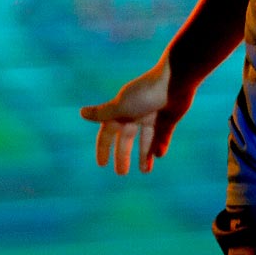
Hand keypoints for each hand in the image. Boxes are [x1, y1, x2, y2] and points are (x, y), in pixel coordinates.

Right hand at [78, 60, 193, 174]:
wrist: (175, 81)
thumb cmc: (145, 93)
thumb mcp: (121, 106)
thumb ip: (102, 113)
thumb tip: (81, 113)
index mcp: (121, 110)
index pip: (108, 132)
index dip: (104, 147)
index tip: (102, 164)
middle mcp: (136, 113)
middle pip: (127, 138)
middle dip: (123, 155)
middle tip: (121, 173)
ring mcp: (153, 116)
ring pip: (146, 140)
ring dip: (145, 155)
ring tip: (145, 171)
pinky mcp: (169, 118)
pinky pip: (163, 136)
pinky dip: (160, 146)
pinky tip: (159, 156)